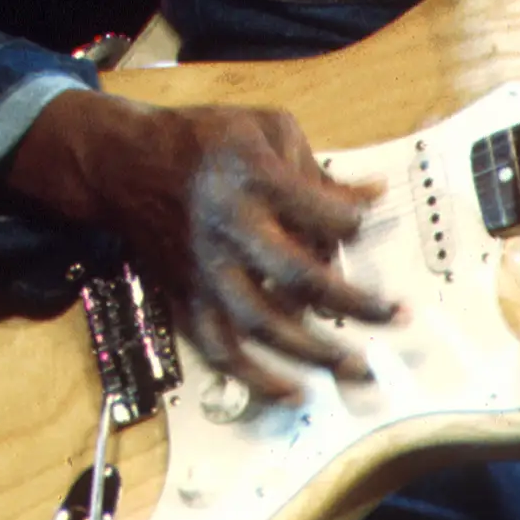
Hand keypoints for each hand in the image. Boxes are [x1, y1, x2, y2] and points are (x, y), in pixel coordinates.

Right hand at [8, 89, 399, 399]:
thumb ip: (317, 168)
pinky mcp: (188, 298)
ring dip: (314, 352)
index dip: (354, 223)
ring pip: (261, 324)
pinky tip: (294, 392)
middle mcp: (230, 229)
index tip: (370, 224)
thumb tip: (369, 196)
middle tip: (395, 315)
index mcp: (252, 179)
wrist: (125, 164)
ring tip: (358, 367)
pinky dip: (255, 379)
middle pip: (297, 276)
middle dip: (353, 301)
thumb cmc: (203, 141)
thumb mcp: (264, 128)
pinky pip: (220, 350)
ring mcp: (207, 271)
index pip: (320, 212)